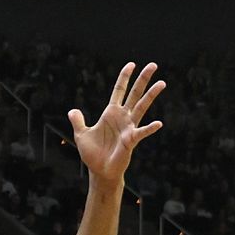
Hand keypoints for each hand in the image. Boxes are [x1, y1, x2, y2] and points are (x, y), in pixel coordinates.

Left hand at [68, 62, 164, 183]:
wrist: (100, 170)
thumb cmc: (93, 154)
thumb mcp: (81, 135)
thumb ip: (78, 121)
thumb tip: (72, 111)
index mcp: (111, 113)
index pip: (119, 91)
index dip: (124, 78)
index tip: (131, 64)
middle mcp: (122, 117)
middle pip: (134, 94)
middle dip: (142, 79)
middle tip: (153, 65)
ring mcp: (128, 127)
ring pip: (142, 107)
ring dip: (151, 95)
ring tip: (162, 83)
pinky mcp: (131, 140)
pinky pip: (141, 133)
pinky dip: (149, 128)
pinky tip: (158, 123)